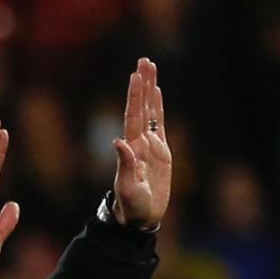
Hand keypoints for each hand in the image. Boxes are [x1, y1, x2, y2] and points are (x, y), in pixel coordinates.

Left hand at [112, 58, 171, 228]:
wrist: (139, 218)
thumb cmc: (132, 207)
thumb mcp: (129, 188)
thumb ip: (126, 166)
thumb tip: (119, 142)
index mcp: (132, 149)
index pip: (133, 116)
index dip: (135, 96)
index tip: (136, 75)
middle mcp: (139, 143)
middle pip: (141, 107)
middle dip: (143, 84)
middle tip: (144, 60)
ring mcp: (149, 146)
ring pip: (150, 112)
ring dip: (150, 90)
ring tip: (150, 68)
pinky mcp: (160, 153)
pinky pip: (159, 125)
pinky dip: (157, 108)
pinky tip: (157, 93)